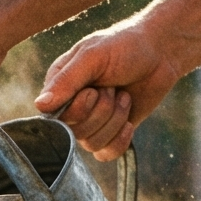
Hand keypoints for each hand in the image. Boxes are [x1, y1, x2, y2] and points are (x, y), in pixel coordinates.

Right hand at [35, 23, 181, 160]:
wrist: (160, 52)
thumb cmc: (124, 46)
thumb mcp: (92, 56)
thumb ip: (66, 81)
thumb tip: (40, 106)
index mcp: (59, 88)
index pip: (55, 118)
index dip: (78, 110)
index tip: (94, 89)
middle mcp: (70, 108)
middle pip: (75, 133)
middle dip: (102, 111)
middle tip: (114, 88)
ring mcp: (90, 123)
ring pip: (92, 144)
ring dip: (115, 120)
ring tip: (124, 97)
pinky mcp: (110, 133)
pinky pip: (105, 154)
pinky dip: (119, 141)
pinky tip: (129, 123)